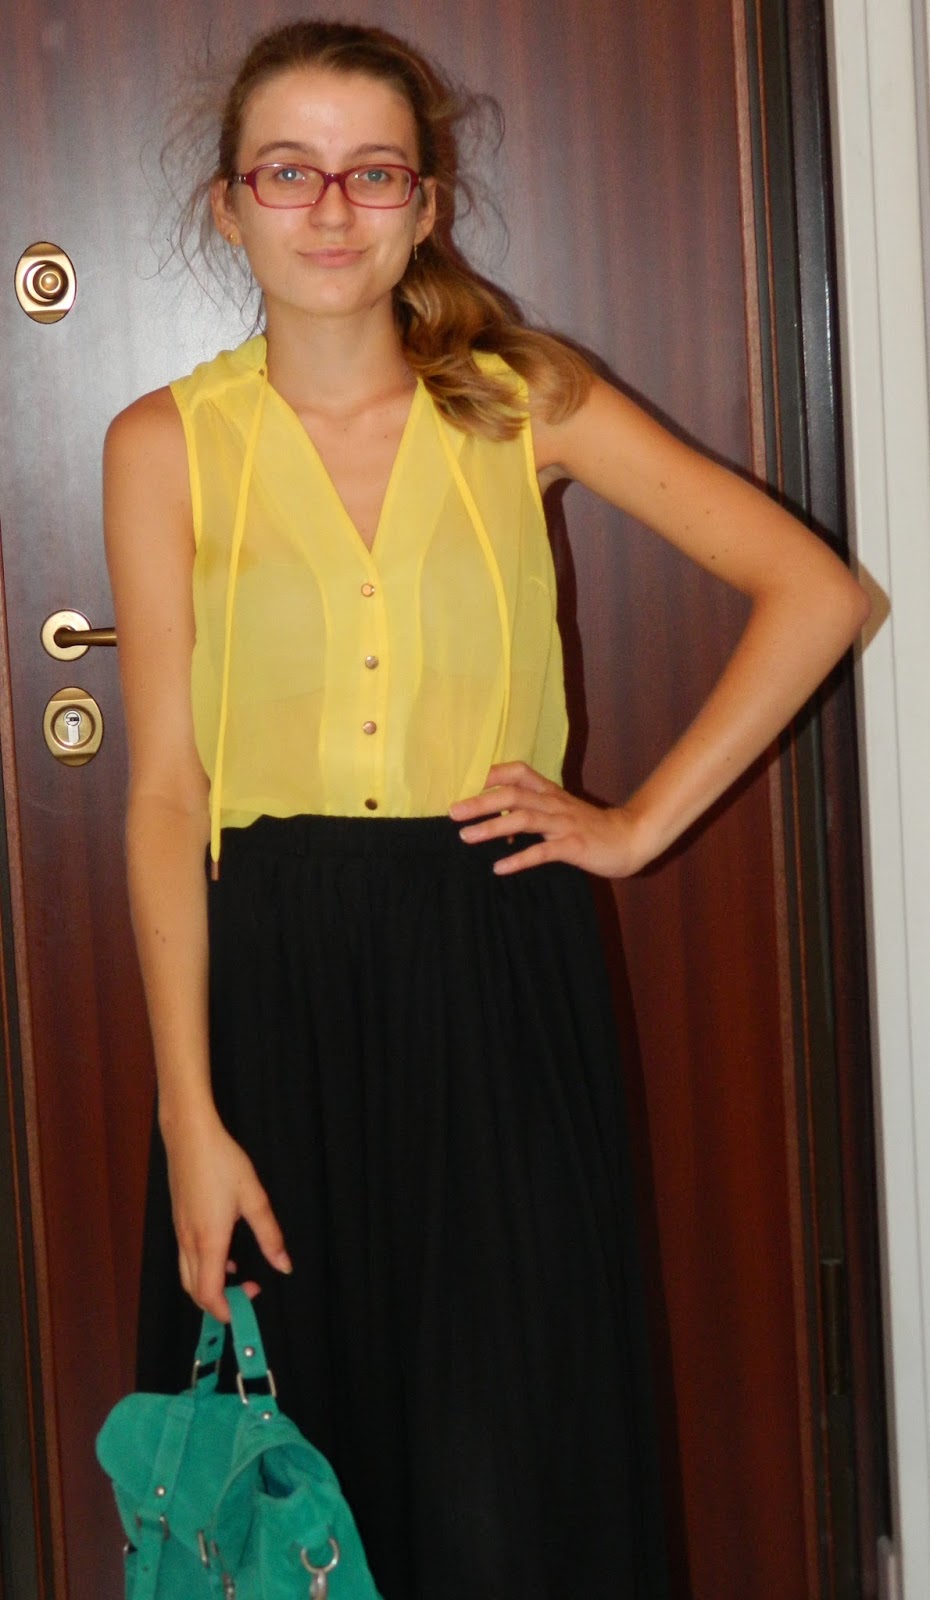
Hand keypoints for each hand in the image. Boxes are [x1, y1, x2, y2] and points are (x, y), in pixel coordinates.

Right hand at [164, 1112, 291, 1320]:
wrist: (189, 1136)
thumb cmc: (222, 1162)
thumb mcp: (254, 1197)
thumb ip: (270, 1235)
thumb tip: (284, 1265)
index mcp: (209, 1241)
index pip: (209, 1294)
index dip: (227, 1310)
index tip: (251, 1300)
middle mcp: (189, 1242)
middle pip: (194, 1292)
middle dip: (219, 1303)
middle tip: (248, 1292)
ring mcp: (179, 1233)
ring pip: (188, 1276)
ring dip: (210, 1286)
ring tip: (238, 1274)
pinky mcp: (178, 1222)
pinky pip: (187, 1258)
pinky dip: (203, 1268)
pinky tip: (223, 1253)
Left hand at [449, 762, 651, 877]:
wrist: (630, 838)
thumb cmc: (589, 827)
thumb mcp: (559, 810)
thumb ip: (530, 809)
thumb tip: (494, 817)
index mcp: (550, 792)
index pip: (517, 772)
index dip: (490, 773)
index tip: (463, 782)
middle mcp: (554, 804)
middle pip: (513, 795)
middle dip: (480, 802)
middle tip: (452, 812)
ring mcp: (564, 824)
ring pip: (524, 819)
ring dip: (493, 827)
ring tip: (466, 837)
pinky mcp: (574, 846)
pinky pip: (543, 852)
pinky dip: (520, 859)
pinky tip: (499, 867)